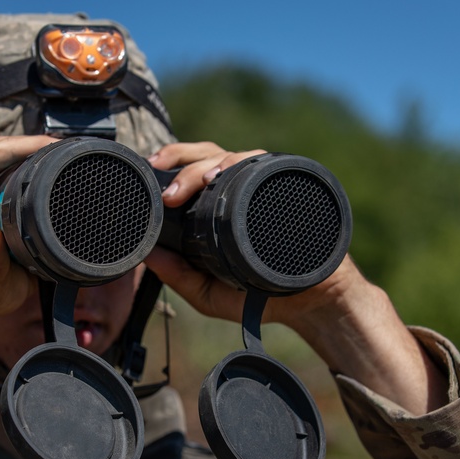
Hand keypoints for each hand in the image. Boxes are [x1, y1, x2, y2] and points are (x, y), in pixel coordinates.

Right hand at [0, 135, 57, 329]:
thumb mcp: (5, 270)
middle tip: (51, 167)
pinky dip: (27, 146)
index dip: (7, 182)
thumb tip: (50, 264)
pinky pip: (0, 148)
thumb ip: (22, 259)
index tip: (35, 186)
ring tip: (56, 153)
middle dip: (19, 162)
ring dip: (25, 151)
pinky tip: (50, 146)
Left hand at [144, 141, 447, 413]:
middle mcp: (240, 188)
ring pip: (236, 155)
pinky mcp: (289, 186)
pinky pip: (268, 164)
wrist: (312, 303)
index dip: (171, 164)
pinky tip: (233, 170)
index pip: (191, 171)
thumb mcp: (209, 294)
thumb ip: (180, 277)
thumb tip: (148, 255)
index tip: (151, 170)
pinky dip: (249, 161)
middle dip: (185, 162)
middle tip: (171, 193)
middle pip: (209, 154)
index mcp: (218, 205)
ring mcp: (266, 185)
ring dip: (214, 162)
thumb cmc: (259, 296)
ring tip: (202, 180)